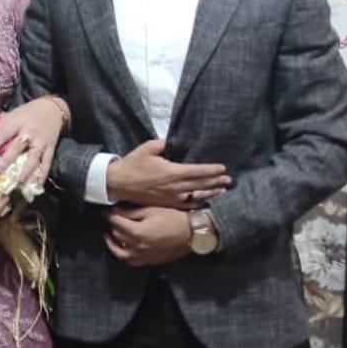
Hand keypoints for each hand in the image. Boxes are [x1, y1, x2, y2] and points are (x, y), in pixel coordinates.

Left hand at [0, 96, 68, 184]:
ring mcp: (41, 140)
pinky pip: (47, 161)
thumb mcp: (13, 114)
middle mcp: (30, 131)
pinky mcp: (51, 146)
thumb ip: (1, 125)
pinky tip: (38, 183)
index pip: (4, 133)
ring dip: (27, 170)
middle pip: (18, 146)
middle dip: (8, 159)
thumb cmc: (28, 112)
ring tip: (20, 182)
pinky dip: (43, 172)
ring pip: (34, 156)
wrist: (53, 108)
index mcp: (18, 122)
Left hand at [104, 205, 191, 266]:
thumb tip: (115, 211)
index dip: (108, 215)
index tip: (105, 211)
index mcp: (137, 233)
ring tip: (111, 234)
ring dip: (112, 243)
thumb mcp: (151, 210)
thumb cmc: (174, 219)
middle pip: (116, 236)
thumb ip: (131, 212)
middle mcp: (137, 247)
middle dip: (111, 226)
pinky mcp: (149, 261)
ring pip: (119, 253)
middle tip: (111, 218)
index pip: (115, 223)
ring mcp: (143, 257)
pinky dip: (124, 254)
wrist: (192, 233)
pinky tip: (124, 247)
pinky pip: (130, 261)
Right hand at [106, 139, 229, 207]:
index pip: (197, 171)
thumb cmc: (133, 164)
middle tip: (228, 180)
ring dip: (210, 193)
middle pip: (200, 185)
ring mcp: (170, 197)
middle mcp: (174, 187)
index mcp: (172, 172)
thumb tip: (172, 142)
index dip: (211, 170)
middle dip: (216, 182)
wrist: (118, 183)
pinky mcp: (165, 203)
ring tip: (221, 191)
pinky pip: (185, 205)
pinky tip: (204, 201)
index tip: (222, 168)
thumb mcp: (148, 148)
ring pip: (195, 196)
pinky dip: (197, 203)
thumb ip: (163, 143)